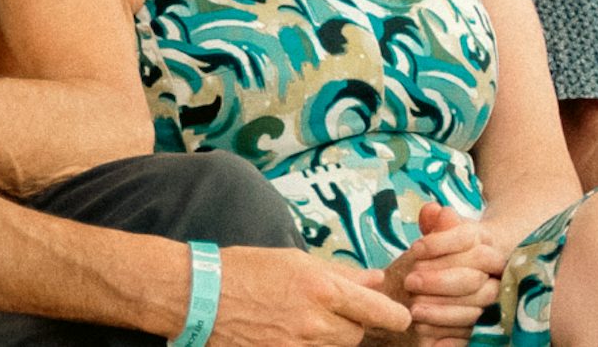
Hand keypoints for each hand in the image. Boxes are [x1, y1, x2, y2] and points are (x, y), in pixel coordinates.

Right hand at [211, 245, 413, 346]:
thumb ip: (340, 273)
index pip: (381, 312)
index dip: (395, 315)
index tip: (398, 315)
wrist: (199, 296)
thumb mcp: (293, 259)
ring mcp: (299, 346)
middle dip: (351, 322)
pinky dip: (309, 346)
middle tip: (329, 309)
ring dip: (330, 336)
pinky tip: (290, 332)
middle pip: (358, 333)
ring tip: (303, 320)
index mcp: (322, 289)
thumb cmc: (243, 269)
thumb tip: (375, 280)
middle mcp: (316, 321)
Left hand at [375, 204, 503, 346]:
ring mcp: (495, 299)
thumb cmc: (442, 255)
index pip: (468, 239)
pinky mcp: (489, 325)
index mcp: (483, 242)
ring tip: (414, 310)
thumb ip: (435, 226)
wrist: (457, 280)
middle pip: (474, 276)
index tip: (414, 249)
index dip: (440, 244)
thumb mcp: (437, 237)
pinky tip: (429, 334)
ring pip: (476, 307)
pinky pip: (475, 332)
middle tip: (409, 281)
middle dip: (440, 280)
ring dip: (443, 310)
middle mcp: (495, 271)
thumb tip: (433, 210)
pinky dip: (452, 336)